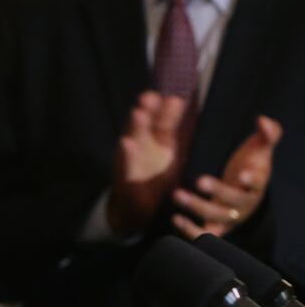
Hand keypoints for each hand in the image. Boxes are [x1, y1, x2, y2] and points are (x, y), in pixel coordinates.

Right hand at [107, 91, 184, 236]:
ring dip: (134, 127)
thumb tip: (183, 104)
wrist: (134, 209)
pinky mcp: (124, 177)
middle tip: (150, 96)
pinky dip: (126, 155)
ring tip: (138, 113)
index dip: (167, 110)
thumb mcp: (169, 154)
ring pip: (132, 140)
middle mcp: (141, 146)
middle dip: (147, 111)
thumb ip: (171, 131)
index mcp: (157, 141)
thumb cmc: (154, 180)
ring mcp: (130, 160)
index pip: (163, 121)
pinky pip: (125, 165)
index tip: (175, 98)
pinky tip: (127, 143)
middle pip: (145, 125)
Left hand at [172, 115, 281, 238]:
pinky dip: (191, 230)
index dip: (253, 180)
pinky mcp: (214, 228)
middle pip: (234, 201)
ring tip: (177, 194)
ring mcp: (229, 218)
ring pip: (216, 217)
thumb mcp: (258, 149)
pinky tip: (176, 218)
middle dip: (218, 192)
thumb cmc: (249, 166)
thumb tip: (263, 119)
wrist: (240, 192)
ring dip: (197, 207)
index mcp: (256, 184)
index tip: (244, 174)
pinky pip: (204, 234)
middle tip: (199, 180)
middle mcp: (244, 204)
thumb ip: (266, 134)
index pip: (258, 183)